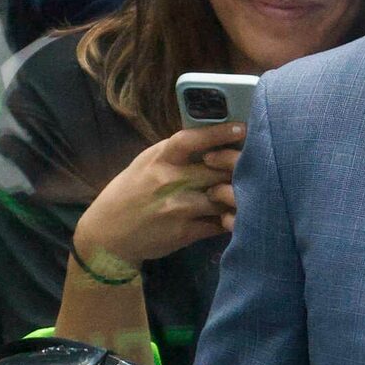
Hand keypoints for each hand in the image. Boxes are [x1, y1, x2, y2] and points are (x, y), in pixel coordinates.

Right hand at [73, 123, 243, 267]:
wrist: (108, 235)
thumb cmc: (130, 194)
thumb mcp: (146, 164)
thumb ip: (174, 153)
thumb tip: (210, 140)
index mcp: (160, 159)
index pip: (192, 139)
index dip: (220, 133)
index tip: (242, 129)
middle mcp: (170, 180)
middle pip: (218, 169)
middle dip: (239, 168)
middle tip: (256, 166)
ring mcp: (179, 208)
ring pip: (223, 197)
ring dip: (237, 195)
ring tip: (249, 192)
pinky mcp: (185, 232)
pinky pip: (219, 224)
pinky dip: (229, 219)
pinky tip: (233, 216)